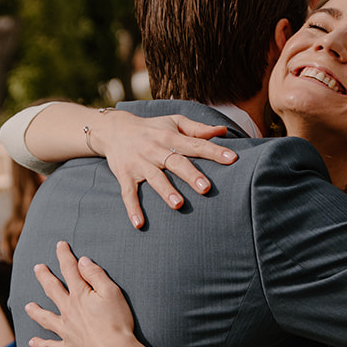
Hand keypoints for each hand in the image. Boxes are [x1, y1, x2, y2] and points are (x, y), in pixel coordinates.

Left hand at [27, 242, 142, 346]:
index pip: (69, 269)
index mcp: (80, 295)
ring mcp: (65, 330)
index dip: (64, 255)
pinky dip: (40, 344)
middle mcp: (68, 310)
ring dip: (36, 311)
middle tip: (37, 268)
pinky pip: (50, 346)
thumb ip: (95, 275)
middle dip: (44, 277)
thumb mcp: (112, 292)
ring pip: (45, 318)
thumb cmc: (117, 322)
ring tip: (28, 306)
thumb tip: (82, 261)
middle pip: (52, 290)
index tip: (60, 245)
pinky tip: (31, 342)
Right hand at [90, 112, 238, 227]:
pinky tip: (139, 223)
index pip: (196, 144)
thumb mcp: (174, 122)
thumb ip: (198, 128)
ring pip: (154, 178)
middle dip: (190, 175)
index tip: (232, 159)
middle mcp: (155, 150)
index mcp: (170, 137)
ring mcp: (139, 163)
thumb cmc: (152, 128)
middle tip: (206, 188)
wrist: (114, 130)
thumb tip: (223, 130)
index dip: (215, 151)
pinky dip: (132, 208)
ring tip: (178, 205)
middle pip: (175, 163)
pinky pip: (128, 193)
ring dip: (166, 191)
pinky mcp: (125, 175)